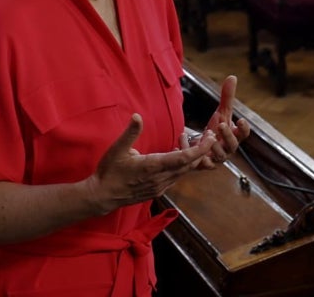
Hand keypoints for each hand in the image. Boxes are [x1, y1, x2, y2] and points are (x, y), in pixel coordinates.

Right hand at [84, 113, 216, 214]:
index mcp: (152, 166)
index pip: (183, 158)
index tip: (211, 138)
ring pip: (183, 173)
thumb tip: (137, 116)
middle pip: (188, 165)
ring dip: (192, 159)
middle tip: (210, 136)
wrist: (102, 196)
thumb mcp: (117, 149)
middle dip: (201, 150)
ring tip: (197, 143)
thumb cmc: (109, 172)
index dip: (200, 149)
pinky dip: (182, 166)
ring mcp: (159, 187)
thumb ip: (130, 133)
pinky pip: (175, 178)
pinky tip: (179, 156)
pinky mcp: (157, 191)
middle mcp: (160, 179)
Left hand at [184, 75, 251, 169]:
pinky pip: (200, 162)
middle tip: (221, 124)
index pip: (244, 134)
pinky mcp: (204, 164)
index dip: (244, 129)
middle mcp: (228, 149)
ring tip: (207, 135)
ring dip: (213, 146)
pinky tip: (185, 141)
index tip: (241, 119)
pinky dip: (192, 152)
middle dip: (227, 135)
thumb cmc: (215, 130)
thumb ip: (227, 97)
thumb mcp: (221, 113)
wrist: (201, 148)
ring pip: (219, 156)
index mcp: (234, 136)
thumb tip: (232, 77)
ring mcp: (216, 158)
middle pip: (233, 146)